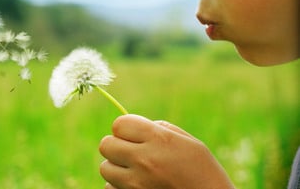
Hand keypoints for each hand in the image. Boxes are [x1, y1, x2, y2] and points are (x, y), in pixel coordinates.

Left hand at [99, 114, 234, 188]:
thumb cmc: (202, 170)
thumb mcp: (186, 141)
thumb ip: (158, 129)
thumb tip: (132, 127)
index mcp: (158, 139)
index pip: (119, 124)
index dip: (125, 128)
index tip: (133, 134)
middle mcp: (144, 160)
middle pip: (106, 145)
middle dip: (116, 146)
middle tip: (130, 152)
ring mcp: (136, 183)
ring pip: (105, 168)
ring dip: (115, 167)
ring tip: (134, 170)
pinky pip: (109, 188)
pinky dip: (118, 186)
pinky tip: (135, 185)